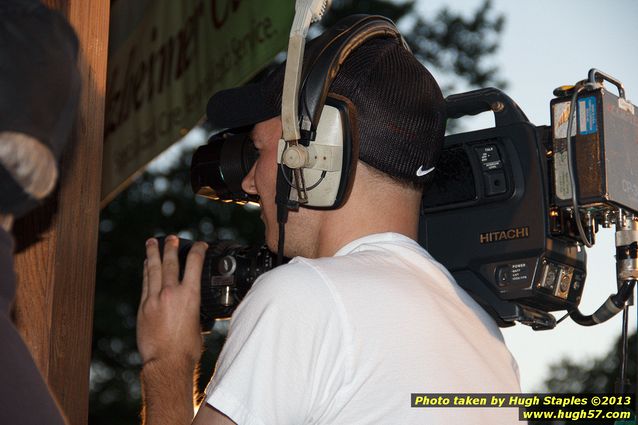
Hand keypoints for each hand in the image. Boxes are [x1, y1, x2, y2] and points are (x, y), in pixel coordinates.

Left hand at [137, 235, 207, 366]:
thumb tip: (191, 306)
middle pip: (170, 262)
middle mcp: (171, 293)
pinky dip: (146, 272)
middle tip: (171, 238)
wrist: (166, 362)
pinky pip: (144, 283)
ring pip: (153, 270)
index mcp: (189, 295)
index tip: (199, 245)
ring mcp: (154, 299)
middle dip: (171, 247)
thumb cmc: (187, 348)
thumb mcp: (198, 323)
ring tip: (152, 242)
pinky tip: (146, 266)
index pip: (194, 264)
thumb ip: (193, 309)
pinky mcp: (143, 307)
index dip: (197, 250)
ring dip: (153, 254)